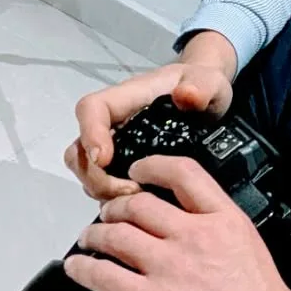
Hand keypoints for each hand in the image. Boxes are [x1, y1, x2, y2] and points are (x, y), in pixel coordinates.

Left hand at [62, 154, 290, 290]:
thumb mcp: (249, 251)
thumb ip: (217, 235)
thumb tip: (188, 234)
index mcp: (224, 222)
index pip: (183, 174)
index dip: (152, 167)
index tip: (139, 172)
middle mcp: (195, 238)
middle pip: (138, 205)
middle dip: (115, 208)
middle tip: (108, 215)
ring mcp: (170, 269)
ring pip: (115, 235)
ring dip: (94, 235)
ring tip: (89, 239)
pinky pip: (103, 276)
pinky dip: (83, 269)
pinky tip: (78, 268)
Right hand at [65, 34, 236, 202]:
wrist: (210, 102)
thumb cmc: (204, 87)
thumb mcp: (210, 83)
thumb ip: (201, 87)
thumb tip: (187, 95)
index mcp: (127, 99)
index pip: (92, 109)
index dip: (90, 133)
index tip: (103, 158)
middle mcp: (113, 125)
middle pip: (80, 150)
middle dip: (96, 177)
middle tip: (129, 192)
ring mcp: (116, 148)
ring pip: (88, 173)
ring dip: (105, 192)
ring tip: (138, 201)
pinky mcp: (125, 168)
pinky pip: (107, 187)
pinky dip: (116, 199)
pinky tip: (143, 207)